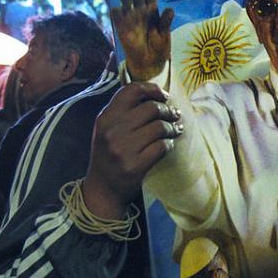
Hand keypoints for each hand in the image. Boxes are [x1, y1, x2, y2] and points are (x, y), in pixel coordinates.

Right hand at [83, 83, 182, 218]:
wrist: (103, 188)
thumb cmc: (109, 153)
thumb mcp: (107, 128)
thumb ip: (123, 110)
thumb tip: (154, 92)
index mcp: (105, 117)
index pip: (131, 90)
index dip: (152, 89)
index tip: (164, 95)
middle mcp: (112, 131)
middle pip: (151, 108)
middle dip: (168, 110)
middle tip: (174, 114)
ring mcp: (123, 149)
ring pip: (160, 127)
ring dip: (172, 127)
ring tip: (175, 130)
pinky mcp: (135, 166)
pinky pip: (162, 146)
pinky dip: (169, 144)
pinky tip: (168, 145)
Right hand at [111, 0, 173, 80]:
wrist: (150, 63)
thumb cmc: (159, 48)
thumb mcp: (165, 35)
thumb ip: (165, 22)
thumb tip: (170, 9)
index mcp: (152, 14)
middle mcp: (141, 14)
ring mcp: (131, 21)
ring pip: (127, 4)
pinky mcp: (122, 30)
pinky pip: (117, 19)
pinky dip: (116, 13)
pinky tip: (117, 7)